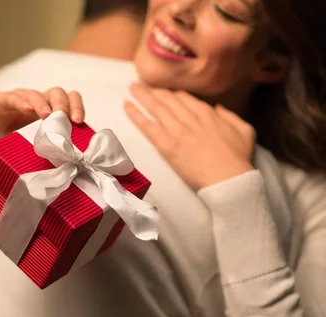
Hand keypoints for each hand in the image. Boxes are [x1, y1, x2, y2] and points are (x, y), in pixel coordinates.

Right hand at [0, 87, 84, 135]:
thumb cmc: (18, 131)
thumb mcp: (38, 137)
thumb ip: (53, 143)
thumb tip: (70, 160)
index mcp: (52, 106)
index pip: (70, 99)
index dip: (77, 106)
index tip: (79, 121)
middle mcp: (39, 99)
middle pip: (56, 93)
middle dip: (62, 105)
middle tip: (65, 118)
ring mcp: (21, 97)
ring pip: (35, 95)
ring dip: (42, 105)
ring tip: (47, 116)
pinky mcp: (2, 100)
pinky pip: (12, 98)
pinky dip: (20, 103)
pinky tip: (26, 110)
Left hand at [124, 83, 255, 190]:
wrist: (229, 178)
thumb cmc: (238, 158)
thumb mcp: (244, 130)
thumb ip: (230, 116)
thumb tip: (217, 108)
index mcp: (207, 113)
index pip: (184, 98)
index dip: (171, 93)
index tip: (163, 90)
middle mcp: (190, 117)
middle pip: (167, 99)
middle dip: (153, 90)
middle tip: (141, 83)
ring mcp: (177, 130)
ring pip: (156, 107)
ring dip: (142, 95)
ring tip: (132, 87)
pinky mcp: (166, 144)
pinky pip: (147, 126)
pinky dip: (135, 114)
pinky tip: (126, 105)